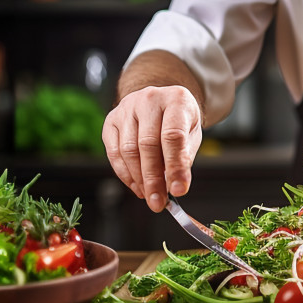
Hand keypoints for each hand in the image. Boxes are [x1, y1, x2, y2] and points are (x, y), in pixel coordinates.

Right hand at [102, 85, 202, 211]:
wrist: (161, 100)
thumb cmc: (179, 120)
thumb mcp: (192, 134)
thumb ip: (184, 157)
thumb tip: (175, 187)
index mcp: (176, 99)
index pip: (173, 135)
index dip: (175, 166)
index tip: (178, 191)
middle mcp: (149, 99)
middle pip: (148, 144)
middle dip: (153, 179)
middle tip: (159, 202)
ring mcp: (127, 107)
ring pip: (128, 150)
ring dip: (138, 179)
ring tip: (149, 195)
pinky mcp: (111, 119)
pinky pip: (114, 151)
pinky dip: (124, 174)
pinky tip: (136, 186)